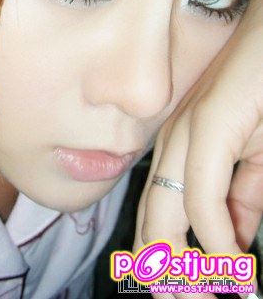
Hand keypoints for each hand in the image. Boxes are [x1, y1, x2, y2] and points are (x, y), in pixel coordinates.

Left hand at [133, 0, 262, 298]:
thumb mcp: (256, 158)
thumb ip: (243, 197)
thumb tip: (234, 240)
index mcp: (179, 153)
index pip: (158, 218)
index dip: (169, 265)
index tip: (192, 297)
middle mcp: (174, 146)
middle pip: (152, 223)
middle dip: (167, 275)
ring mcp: (188, 134)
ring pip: (165, 214)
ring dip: (184, 265)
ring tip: (209, 293)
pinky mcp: (209, 124)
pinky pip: (200, 193)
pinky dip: (215, 234)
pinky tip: (235, 256)